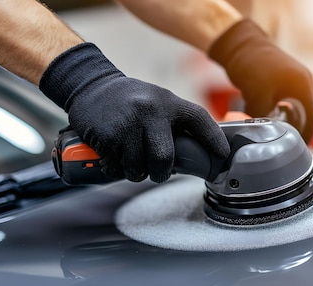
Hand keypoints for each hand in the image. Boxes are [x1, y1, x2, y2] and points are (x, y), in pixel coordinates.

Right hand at [40, 43, 229, 182]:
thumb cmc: (129, 99)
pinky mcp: (106, 137)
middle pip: (164, 158)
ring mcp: (126, 125)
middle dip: (161, 172)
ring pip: (138, 169)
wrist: (90, 85)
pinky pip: (116, 168)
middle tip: (157, 171)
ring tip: (131, 157)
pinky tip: (114, 153)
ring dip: (135, 172)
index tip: (222, 155)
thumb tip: (198, 152)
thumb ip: (175, 121)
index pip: (198, 119)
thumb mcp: (156, 100)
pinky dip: (116, 168)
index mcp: (167, 102)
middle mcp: (149, 111)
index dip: (214, 139)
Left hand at [209, 19, 312, 142]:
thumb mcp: (258, 94)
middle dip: (296, 131)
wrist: (239, 43)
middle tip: (284, 147)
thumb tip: (264, 133)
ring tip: (275, 138)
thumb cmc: (251, 64)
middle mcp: (302, 82)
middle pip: (306, 115)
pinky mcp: (281, 82)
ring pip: (294, 110)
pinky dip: (278, 115)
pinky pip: (284, 103)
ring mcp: (293, 81)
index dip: (307, 136)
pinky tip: (267, 123)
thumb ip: (264, 115)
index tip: (298, 150)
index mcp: (303, 84)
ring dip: (286, 123)